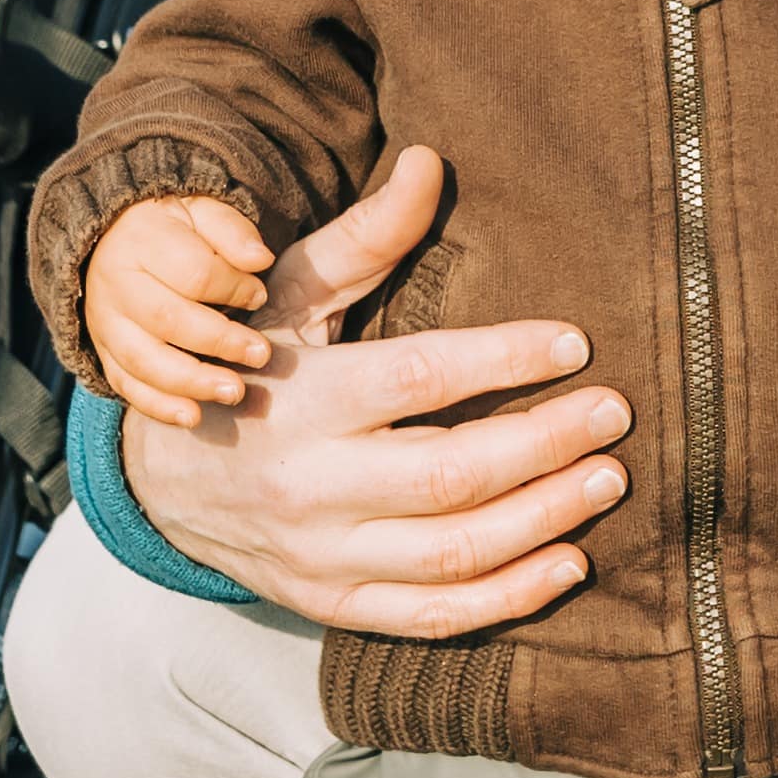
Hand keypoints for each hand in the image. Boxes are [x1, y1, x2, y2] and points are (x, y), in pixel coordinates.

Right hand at [83, 194, 274, 423]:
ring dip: (191, 382)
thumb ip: (231, 231)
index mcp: (141, 241)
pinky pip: (125, 384)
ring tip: (234, 392)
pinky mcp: (103, 351)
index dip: (233, 287)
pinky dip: (157, 405)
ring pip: (143, 359)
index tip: (261, 295)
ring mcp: (104, 322)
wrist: (111, 238)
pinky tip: (192, 417)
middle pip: (167, 319)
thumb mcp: (201, 209)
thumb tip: (260, 259)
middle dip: (219, 341)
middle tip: (261, 354)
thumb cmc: (171, 226)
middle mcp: (116, 284)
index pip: (193, 272)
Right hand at [111, 144, 640, 636]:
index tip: (576, 343)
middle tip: (616, 413)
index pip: (418, 380)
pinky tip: (571, 564)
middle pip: (449, 475)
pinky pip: (432, 616)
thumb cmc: (247, 365)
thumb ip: (365, 236)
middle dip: (545, 444)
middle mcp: (311, 486)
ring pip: (452, 552)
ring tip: (608, 478)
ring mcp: (323, 556)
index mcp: (304, 398)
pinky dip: (509, 599)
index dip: (502, 361)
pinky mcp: (335, 604)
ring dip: (545, 520)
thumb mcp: (288, 292)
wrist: (161, 480)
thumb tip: (430, 161)